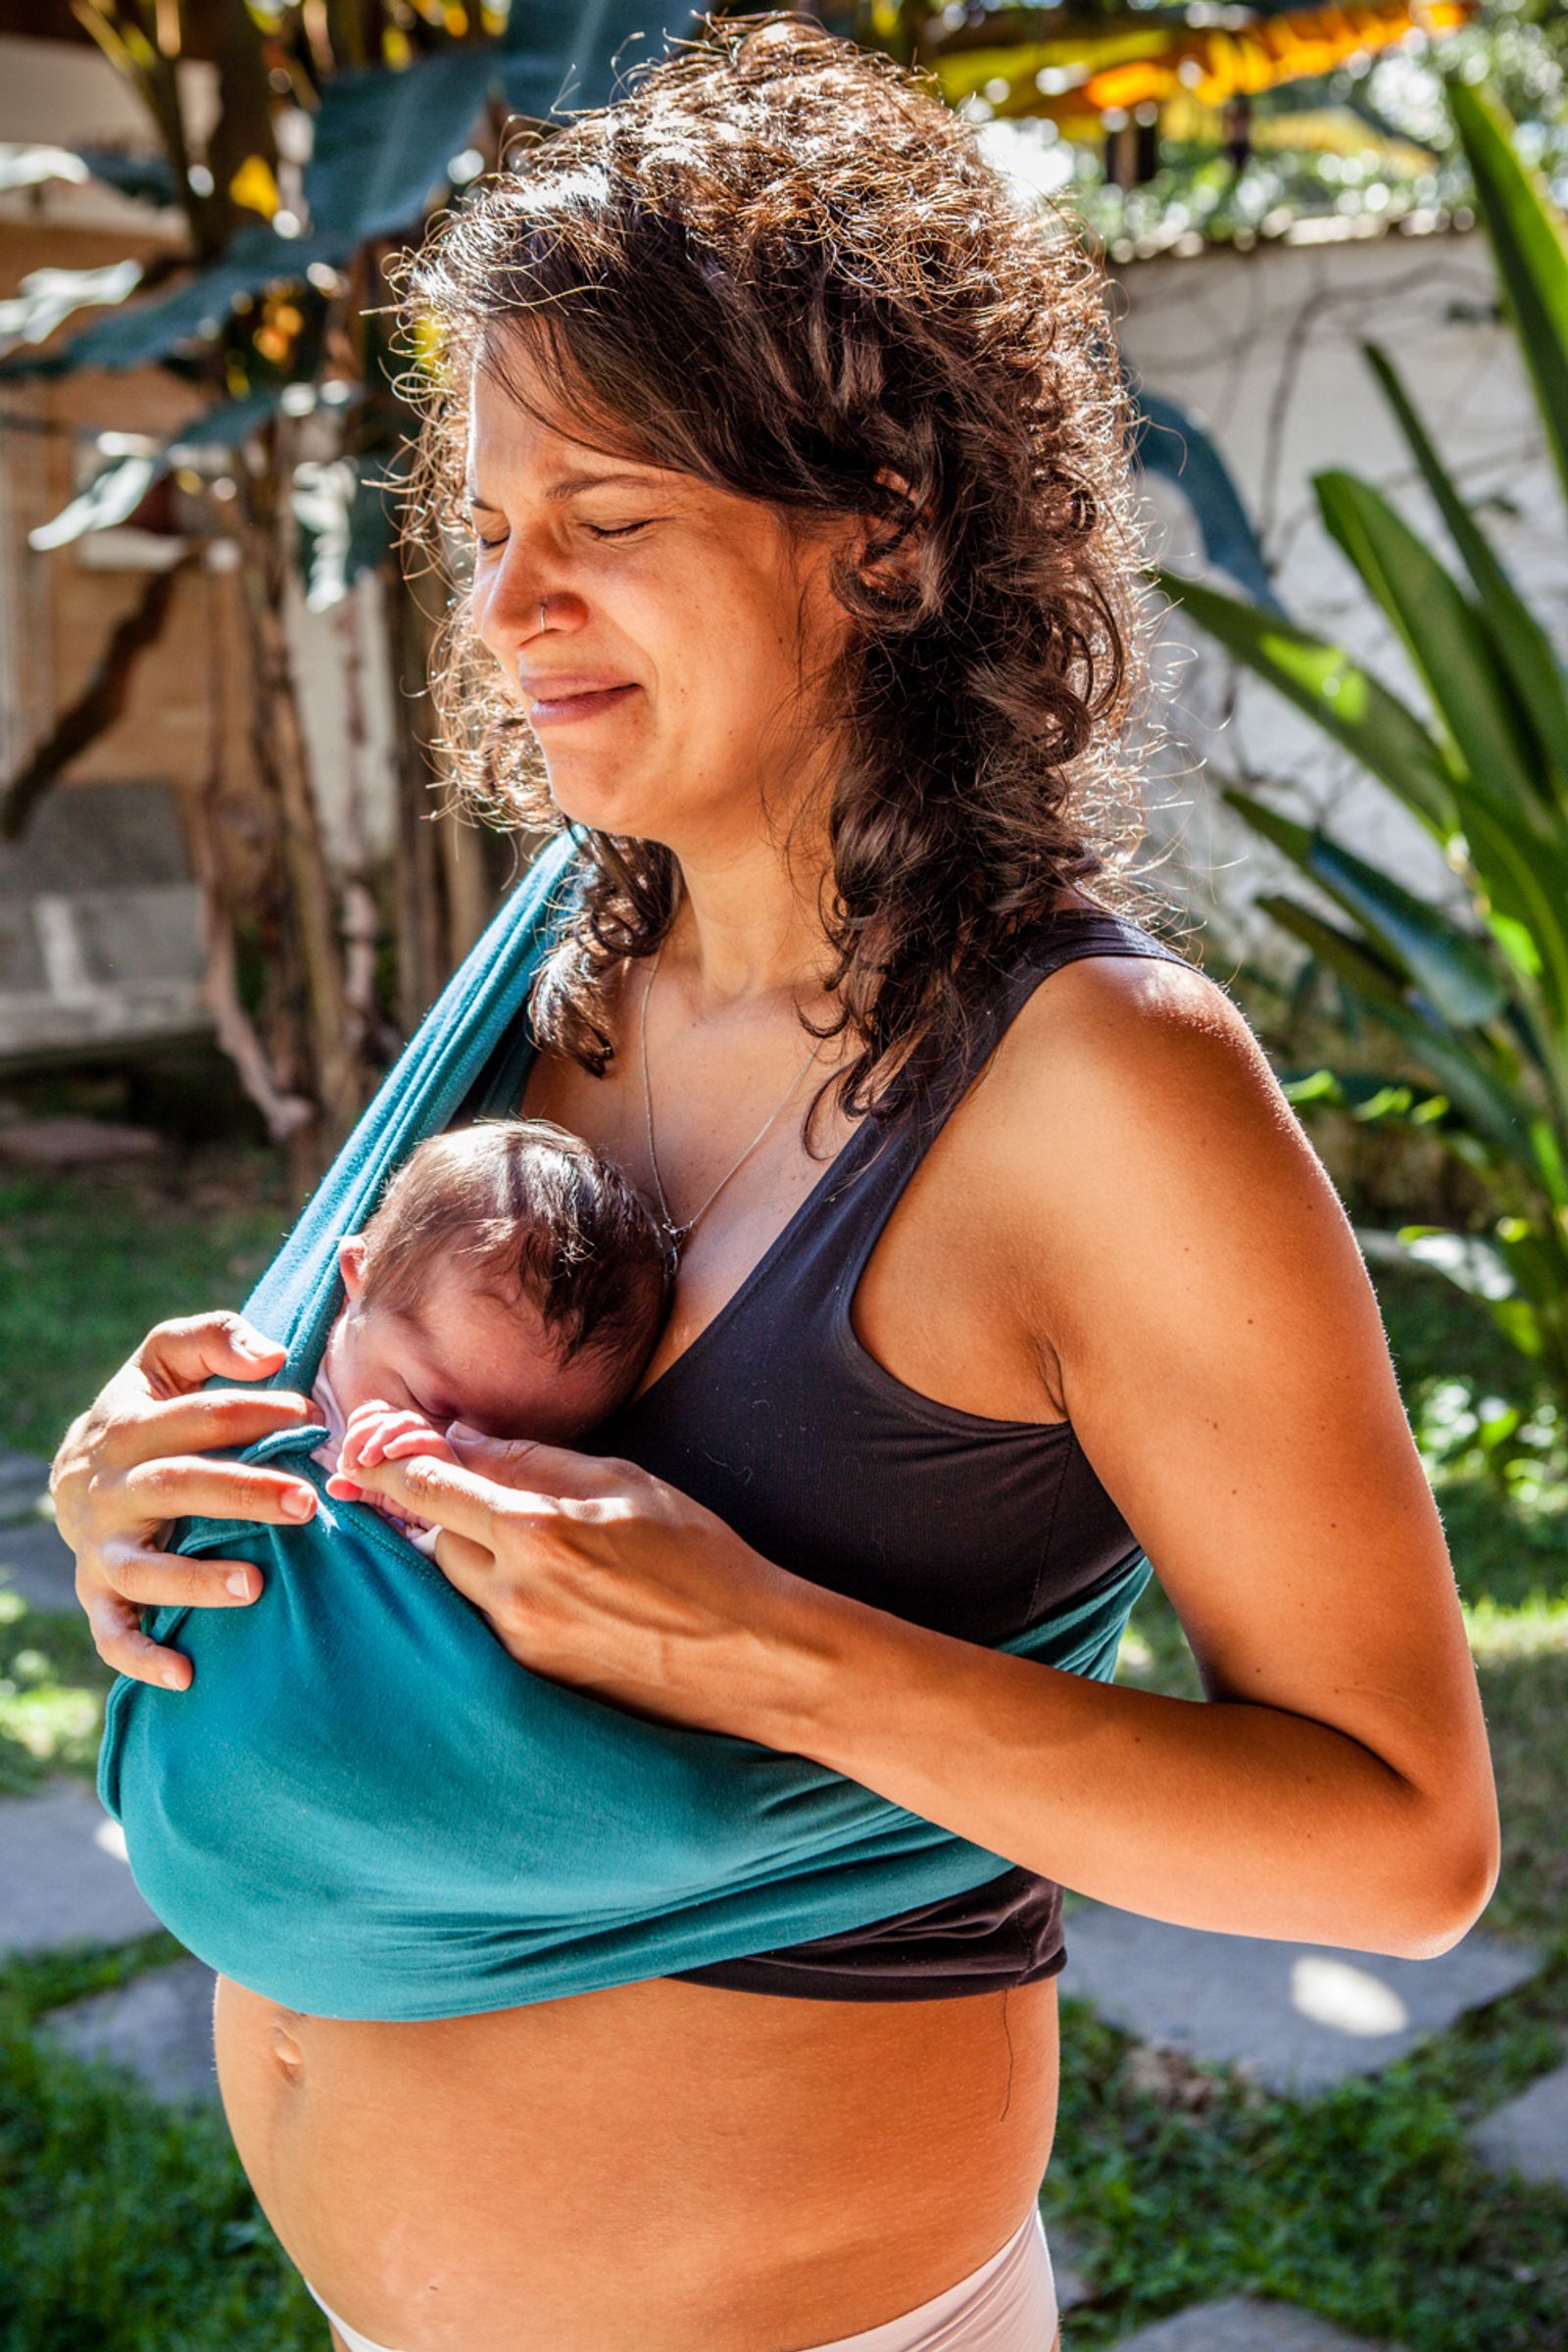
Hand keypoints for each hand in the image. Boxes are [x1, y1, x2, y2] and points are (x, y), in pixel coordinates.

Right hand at [49, 1311, 319, 1690]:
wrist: (77, 1472)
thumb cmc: (149, 1408)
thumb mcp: (169, 1357)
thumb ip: (216, 1339)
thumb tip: (273, 1356)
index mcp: (130, 1425)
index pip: (199, 1417)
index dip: (255, 1413)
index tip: (309, 1416)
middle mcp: (111, 1488)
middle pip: (177, 1487)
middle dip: (242, 1494)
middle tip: (307, 1503)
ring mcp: (101, 1547)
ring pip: (142, 1567)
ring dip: (196, 1579)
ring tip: (255, 1586)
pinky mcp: (99, 1593)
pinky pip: (113, 1632)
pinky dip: (142, 1656)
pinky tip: (186, 1674)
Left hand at [324, 1399, 457, 1506]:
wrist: (449, 1519)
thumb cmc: (415, 1502)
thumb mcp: (378, 1497)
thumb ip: (356, 1488)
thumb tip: (331, 1484)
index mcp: (395, 1435)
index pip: (374, 1412)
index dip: (357, 1425)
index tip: (347, 1456)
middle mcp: (413, 1433)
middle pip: (385, 1413)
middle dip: (362, 1434)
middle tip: (354, 1461)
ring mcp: (430, 1442)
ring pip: (405, 1420)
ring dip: (381, 1436)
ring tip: (369, 1459)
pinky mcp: (445, 1455)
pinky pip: (427, 1438)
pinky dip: (405, 1442)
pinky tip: (390, 1454)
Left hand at [345, 1424, 831, 1742]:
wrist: (750, 1653)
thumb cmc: (700, 1556)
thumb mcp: (624, 1482)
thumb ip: (536, 1460)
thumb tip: (464, 1441)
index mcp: (537, 1530)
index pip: (426, 1488)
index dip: (386, 1465)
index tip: (363, 1453)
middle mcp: (515, 1592)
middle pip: (434, 1538)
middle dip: (447, 1511)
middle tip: (484, 1495)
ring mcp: (519, 1642)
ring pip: (458, 1584)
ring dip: (474, 1556)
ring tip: (538, 1546)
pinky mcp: (532, 1676)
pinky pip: (486, 1624)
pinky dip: (500, 1597)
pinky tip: (554, 1589)